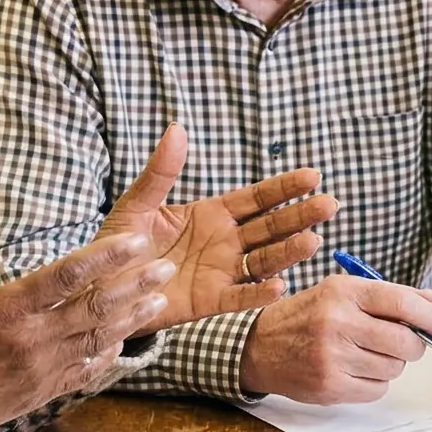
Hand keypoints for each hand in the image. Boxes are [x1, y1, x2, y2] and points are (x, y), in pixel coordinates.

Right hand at [0, 190, 172, 431]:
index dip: (106, 256)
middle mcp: (29, 342)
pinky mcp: (41, 394)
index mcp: (4, 310)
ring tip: (161, 299)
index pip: (67, 277)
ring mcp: (40, 371)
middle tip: (168, 266)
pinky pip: (85, 371)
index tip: (138, 240)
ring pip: (99, 340)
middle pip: (95, 308)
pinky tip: (126, 339)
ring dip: (133, 318)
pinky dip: (109, 354)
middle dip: (136, 285)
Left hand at [101, 124, 335, 333]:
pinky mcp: (209, 301)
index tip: (312, 176)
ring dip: (288, 252)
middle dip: (300, 216)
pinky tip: (278, 285)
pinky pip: (239, 297)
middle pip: (271, 227)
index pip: (257, 198)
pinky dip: (258, 293)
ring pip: (264, 260)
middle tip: (329, 205)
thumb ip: (160, 172)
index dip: (285, 188)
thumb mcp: (137, 204)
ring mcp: (221, 272)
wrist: (101, 287)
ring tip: (312, 241)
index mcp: (212, 214)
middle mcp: (225, 242)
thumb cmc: (118, 244)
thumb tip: (176, 129)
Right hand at [236, 274, 431, 402]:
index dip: (431, 316)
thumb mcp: (341, 292)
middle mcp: (337, 323)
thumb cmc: (308, 315)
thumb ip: (388, 296)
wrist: (260, 346)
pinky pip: (377, 389)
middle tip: (405, 343)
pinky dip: (375, 382)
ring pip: (393, 368)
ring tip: (368, 353)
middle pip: (405, 341)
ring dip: (391, 363)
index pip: (402, 302)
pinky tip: (356, 370)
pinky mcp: (330, 386)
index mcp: (343, 292)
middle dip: (414, 344)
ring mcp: (332, 357)